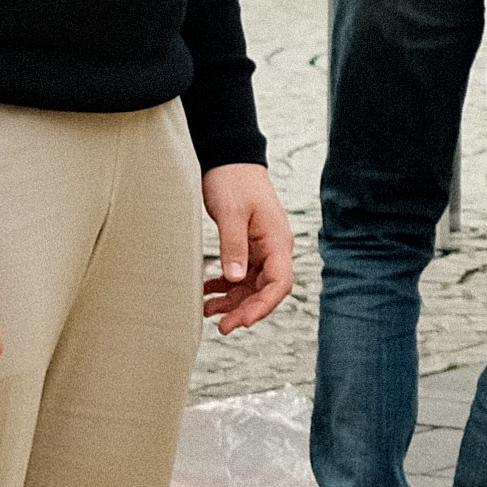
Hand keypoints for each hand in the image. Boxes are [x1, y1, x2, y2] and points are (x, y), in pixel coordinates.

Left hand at [199, 164, 294, 334]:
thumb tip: (235, 280)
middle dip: (245, 310)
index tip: (243, 321)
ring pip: (251, 286)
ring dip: (232, 301)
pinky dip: (224, 286)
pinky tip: (207, 292)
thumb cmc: (234, 181)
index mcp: (278, 242)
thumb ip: (233, 247)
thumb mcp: (232, 214)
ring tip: (208, 312)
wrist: (229, 160)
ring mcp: (261, 249)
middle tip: (222, 327)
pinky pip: (240, 275)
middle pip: (265, 290)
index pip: (279, 283)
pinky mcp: (247, 247)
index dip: (263, 306)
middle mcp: (274, 249)